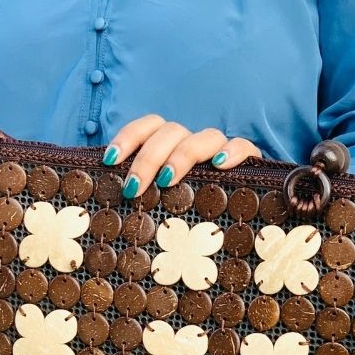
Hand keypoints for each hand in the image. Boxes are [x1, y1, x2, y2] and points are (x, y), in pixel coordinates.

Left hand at [102, 115, 262, 198]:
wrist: (231, 227)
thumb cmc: (185, 210)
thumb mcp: (157, 199)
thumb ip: (137, 190)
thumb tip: (106, 193)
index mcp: (169, 144)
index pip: (147, 127)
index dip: (127, 138)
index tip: (110, 160)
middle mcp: (193, 141)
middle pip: (171, 131)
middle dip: (148, 157)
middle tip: (134, 187)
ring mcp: (221, 149)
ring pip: (205, 136)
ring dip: (183, 155)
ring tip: (168, 180)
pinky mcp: (248, 160)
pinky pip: (244, 146)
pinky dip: (232, 152)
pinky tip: (220, 166)